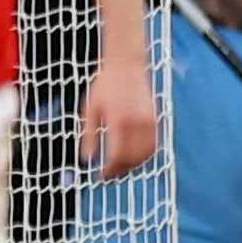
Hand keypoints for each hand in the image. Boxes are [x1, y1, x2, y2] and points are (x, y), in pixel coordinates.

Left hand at [78, 52, 159, 181]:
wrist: (127, 66)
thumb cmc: (104, 85)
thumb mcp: (90, 108)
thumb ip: (89, 134)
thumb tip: (87, 159)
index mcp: (118, 122)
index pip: (116, 155)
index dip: (109, 170)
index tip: (101, 176)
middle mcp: (136, 124)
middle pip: (132, 158)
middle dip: (121, 170)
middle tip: (110, 176)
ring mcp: (148, 122)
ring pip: (146, 154)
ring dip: (134, 165)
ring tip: (120, 169)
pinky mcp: (155, 119)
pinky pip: (153, 145)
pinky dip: (145, 155)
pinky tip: (133, 157)